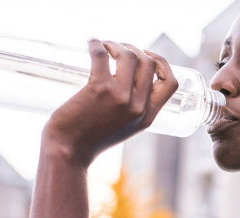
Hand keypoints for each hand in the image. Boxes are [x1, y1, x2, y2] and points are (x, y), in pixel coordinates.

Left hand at [42, 39, 179, 166]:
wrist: (68, 152)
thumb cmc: (89, 139)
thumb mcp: (122, 128)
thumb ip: (129, 109)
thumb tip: (121, 81)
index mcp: (148, 117)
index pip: (171, 83)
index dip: (162, 63)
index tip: (146, 56)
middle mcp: (138, 106)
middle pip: (150, 63)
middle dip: (136, 48)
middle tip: (118, 49)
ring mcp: (120, 97)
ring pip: (130, 55)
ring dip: (117, 44)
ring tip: (104, 46)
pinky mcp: (99, 89)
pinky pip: (103, 56)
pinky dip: (96, 44)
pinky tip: (92, 43)